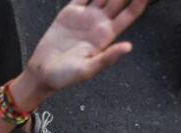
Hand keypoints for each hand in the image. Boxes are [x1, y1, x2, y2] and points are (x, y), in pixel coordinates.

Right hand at [23, 0, 147, 92]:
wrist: (42, 72)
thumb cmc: (64, 76)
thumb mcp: (87, 70)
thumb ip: (107, 58)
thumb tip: (128, 47)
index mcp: (106, 36)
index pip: (128, 15)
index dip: (138, 3)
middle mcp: (99, 23)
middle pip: (118, 0)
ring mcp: (85, 16)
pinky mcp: (70, 12)